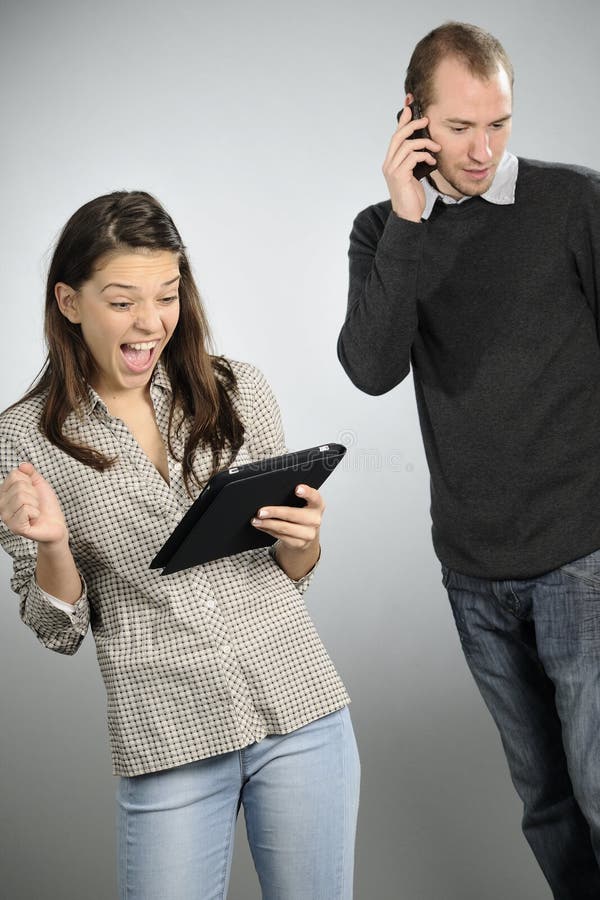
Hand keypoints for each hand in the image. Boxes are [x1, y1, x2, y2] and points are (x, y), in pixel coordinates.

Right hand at [0, 462, 68, 544]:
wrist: (56, 524)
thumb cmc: (46, 505)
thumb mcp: (39, 484)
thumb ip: (30, 472)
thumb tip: (22, 465)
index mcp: (4, 493)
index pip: (14, 475)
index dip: (29, 482)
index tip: (33, 492)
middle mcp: (1, 505)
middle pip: (19, 486)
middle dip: (33, 493)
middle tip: (35, 503)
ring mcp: (6, 518)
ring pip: (21, 497)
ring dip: (35, 503)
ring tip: (35, 511)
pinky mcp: (15, 528)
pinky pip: (25, 510)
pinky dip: (35, 513)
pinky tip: (34, 519)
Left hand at [252, 484, 323, 579]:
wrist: (307, 536)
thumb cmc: (301, 515)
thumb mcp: (302, 505)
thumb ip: (292, 498)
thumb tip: (270, 496)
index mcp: (317, 505)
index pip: (314, 496)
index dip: (306, 492)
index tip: (297, 489)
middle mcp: (315, 519)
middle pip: (293, 514)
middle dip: (275, 512)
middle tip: (261, 511)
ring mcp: (309, 534)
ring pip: (284, 528)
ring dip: (267, 524)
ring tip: (256, 520)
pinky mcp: (300, 544)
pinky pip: (281, 536)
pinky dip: (269, 530)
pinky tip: (262, 526)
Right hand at [382, 106, 440, 221]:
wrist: (408, 215)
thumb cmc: (412, 196)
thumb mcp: (414, 174)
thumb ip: (415, 160)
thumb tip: (426, 146)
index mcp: (391, 161)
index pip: (396, 136)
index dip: (403, 120)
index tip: (410, 105)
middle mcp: (388, 164)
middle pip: (398, 136)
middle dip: (413, 124)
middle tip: (426, 120)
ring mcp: (392, 169)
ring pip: (407, 145)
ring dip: (425, 142)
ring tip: (436, 147)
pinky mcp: (399, 176)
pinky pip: (413, 157)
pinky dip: (425, 155)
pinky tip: (432, 159)